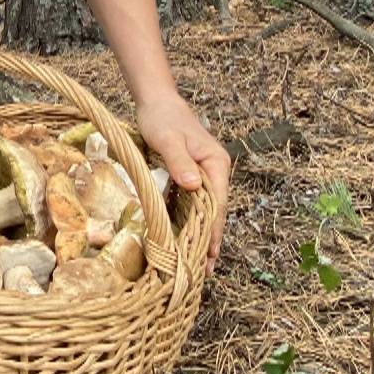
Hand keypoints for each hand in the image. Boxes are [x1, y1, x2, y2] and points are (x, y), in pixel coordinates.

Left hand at [134, 93, 230, 266]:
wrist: (156, 101)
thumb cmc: (162, 118)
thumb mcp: (168, 139)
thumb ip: (180, 162)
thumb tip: (193, 186)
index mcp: (216, 163)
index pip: (217, 203)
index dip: (213, 231)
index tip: (210, 255)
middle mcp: (215, 171)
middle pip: (214, 211)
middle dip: (210, 241)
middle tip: (205, 272)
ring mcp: (204, 174)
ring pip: (204, 211)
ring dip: (201, 236)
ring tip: (198, 266)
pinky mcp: (190, 176)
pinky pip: (191, 204)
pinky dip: (189, 223)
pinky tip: (184, 241)